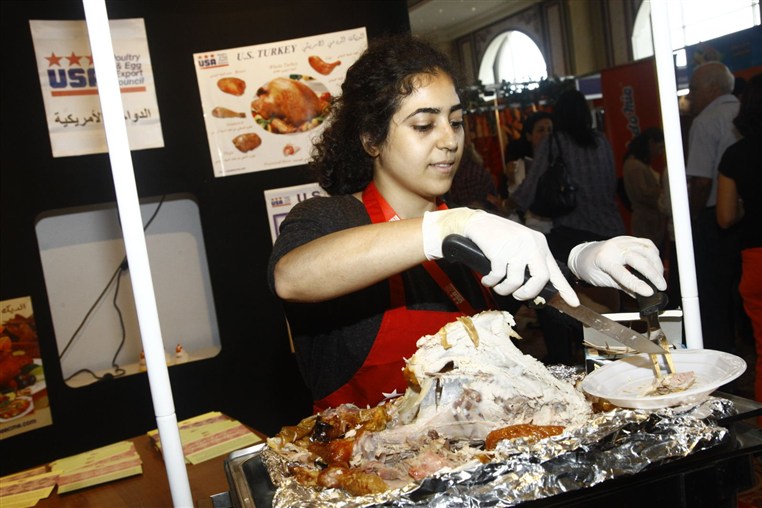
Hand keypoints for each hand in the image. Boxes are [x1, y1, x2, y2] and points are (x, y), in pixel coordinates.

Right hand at [422, 209, 578, 305]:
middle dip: (528, 293)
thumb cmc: (498, 237)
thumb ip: (529, 262)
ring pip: (517, 282)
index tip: (573, 303)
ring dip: (504, 290)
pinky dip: (491, 282)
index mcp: (539, 244)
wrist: (478, 223)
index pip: (554, 271)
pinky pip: (498, 277)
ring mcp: (516, 248)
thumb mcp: (520, 245)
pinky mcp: (500, 252)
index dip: (564, 289)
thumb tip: (533, 287)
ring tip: (498, 287)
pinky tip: (487, 279)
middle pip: (540, 279)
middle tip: (517, 296)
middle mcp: (531, 245)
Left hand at [567, 236, 665, 296]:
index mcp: (603, 260)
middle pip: (639, 260)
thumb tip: (641, 295)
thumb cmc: (591, 269)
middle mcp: (613, 248)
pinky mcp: (628, 238)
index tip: (650, 292)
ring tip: (659, 278)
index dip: (638, 284)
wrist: (583, 254)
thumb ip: (622, 286)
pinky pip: (646, 244)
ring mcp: (622, 241)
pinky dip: (654, 255)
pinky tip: (656, 264)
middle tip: (662, 287)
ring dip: (657, 265)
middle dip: (653, 274)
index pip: (623, 274)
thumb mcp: (603, 281)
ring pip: (646, 250)